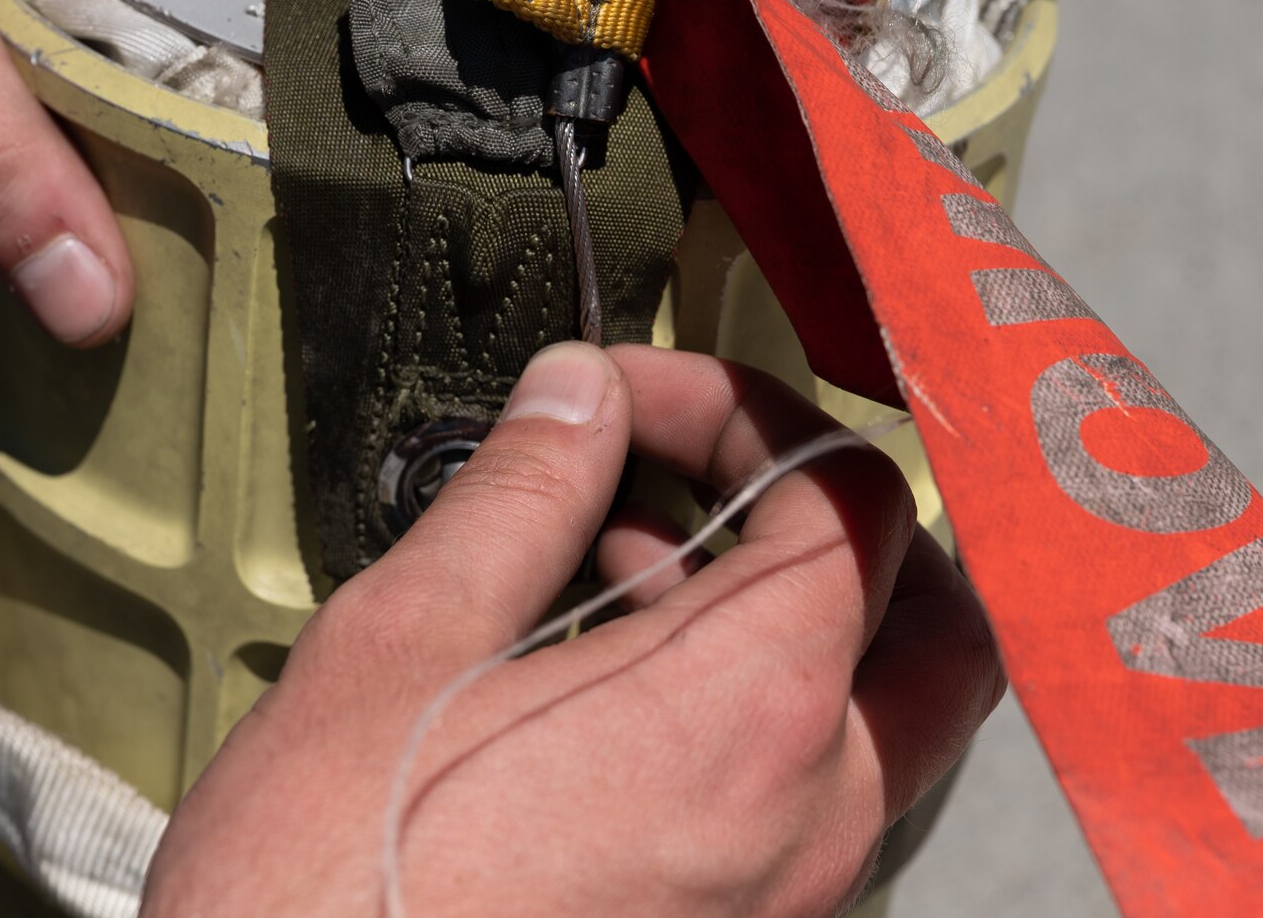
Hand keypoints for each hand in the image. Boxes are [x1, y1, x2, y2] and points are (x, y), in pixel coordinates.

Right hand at [144, 342, 1004, 916]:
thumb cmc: (329, 885)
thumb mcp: (402, 646)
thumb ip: (517, 498)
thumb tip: (577, 396)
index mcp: (749, 715)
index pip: (849, 502)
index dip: (743, 409)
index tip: (626, 396)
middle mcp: (812, 819)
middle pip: (932, 622)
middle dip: (829, 520)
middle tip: (698, 474)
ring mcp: (790, 903)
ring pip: (887, 721)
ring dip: (795, 616)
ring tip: (623, 572)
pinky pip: (817, 804)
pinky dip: (761, 714)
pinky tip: (611, 689)